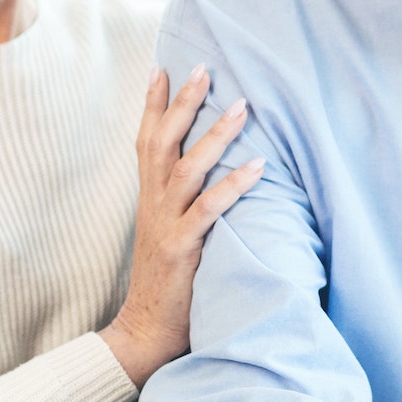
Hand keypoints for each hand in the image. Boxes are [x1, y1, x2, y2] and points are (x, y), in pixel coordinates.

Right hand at [100, 65, 264, 386]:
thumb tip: (206, 177)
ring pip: (186, 168)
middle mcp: (153, 206)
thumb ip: (181, 205)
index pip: (146, 141)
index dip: (154, 104)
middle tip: (204, 67)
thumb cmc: (165, 286)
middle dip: (183, 102)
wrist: (143, 334)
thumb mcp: (168, 235)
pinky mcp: (182, 249)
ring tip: (243, 106)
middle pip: (162, 142)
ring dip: (215, 135)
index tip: (162, 67)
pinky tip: (258, 165)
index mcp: (149, 200)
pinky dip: (233, 185)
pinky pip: (208, 209)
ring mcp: (165, 225)